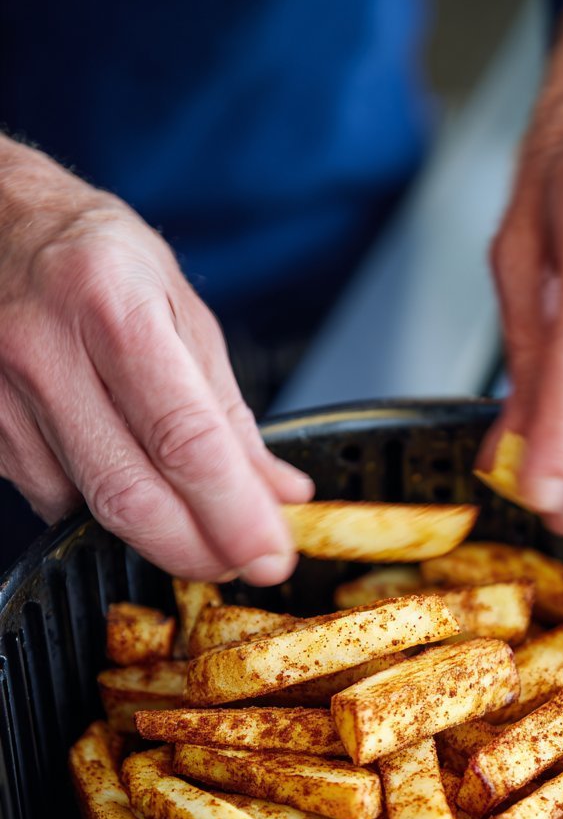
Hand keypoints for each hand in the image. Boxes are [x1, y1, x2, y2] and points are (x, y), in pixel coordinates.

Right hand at [0, 138, 311, 583]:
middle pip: (130, 494)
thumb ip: (229, 411)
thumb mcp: (178, 308)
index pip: (184, 439)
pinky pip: (52, 500)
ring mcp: (0, 395)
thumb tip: (279, 493)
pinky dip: (101, 512)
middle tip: (243, 561)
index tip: (270, 553)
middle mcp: (44, 350)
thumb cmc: (92, 257)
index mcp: (109, 302)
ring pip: (88, 509)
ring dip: (154, 533)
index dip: (234, 512)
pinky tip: (127, 483)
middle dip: (198, 549)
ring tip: (194, 518)